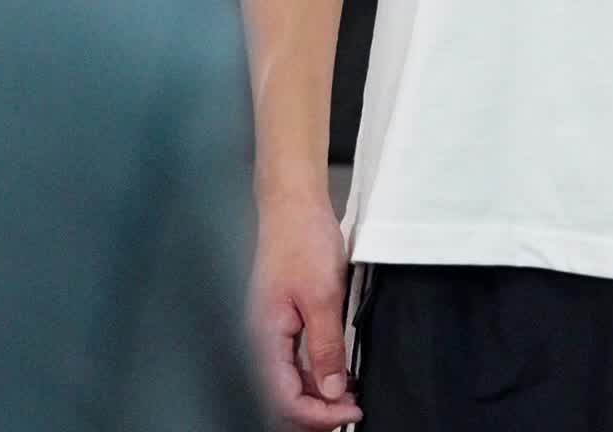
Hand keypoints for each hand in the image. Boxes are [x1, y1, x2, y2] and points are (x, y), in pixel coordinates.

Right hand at [250, 194, 361, 427]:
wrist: (293, 203)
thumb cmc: (302, 239)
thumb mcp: (322, 296)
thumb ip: (325, 347)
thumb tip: (333, 391)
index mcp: (264, 338)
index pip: (284, 399)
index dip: (318, 415)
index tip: (350, 412)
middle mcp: (261, 340)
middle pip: (283, 397)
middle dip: (317, 412)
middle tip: (352, 410)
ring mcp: (269, 331)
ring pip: (289, 382)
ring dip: (318, 395)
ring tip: (350, 395)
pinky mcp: (280, 321)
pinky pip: (293, 361)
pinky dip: (315, 374)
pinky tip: (338, 372)